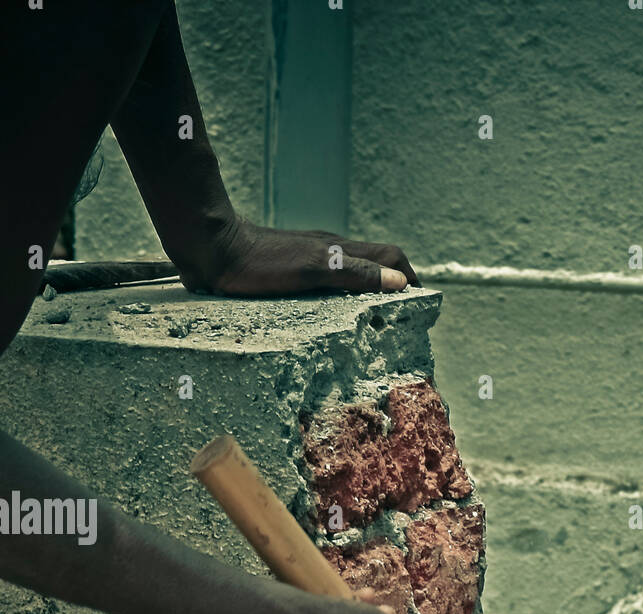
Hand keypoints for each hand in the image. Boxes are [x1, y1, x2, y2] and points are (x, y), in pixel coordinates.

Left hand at [179, 216, 419, 296]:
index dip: (411, 279)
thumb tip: (399, 282)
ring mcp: (311, 262)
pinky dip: (344, 300)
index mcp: (340, 251)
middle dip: (397, 287)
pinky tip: (335, 320)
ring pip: (353, 275)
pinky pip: (329, 285)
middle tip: (406, 320)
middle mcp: (330, 253)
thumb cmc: (258, 262)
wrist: (209, 249)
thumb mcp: (310, 270)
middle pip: (377, 264)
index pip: (392, 257)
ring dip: (372, 294)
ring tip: (378, 324)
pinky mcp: (291, 273)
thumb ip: (354, 274)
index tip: (422, 307)